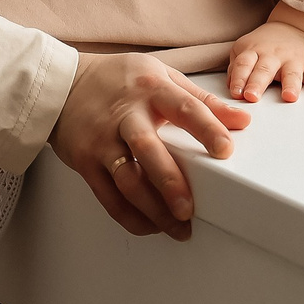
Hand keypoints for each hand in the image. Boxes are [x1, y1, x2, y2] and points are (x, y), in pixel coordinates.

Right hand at [50, 52, 250, 239]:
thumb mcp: (161, 76)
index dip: (207, 129)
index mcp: (150, 89)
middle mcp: (124, 114)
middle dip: (169, 182)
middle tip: (189, 209)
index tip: (225, 150)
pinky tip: (150, 225)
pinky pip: (108, 196)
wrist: (61, 84)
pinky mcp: (85, 161)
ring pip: (126, 180)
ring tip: (177, 227)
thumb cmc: (118, 80)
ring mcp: (101, 139)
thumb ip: (201, 100)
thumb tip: (242, 119)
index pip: (184, 108)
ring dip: (152, 209)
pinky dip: (130, 216)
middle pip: (147, 149)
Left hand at [223, 14, 303, 103]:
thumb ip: (236, 69)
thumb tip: (230, 88)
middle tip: (252, 97)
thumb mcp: (245, 51)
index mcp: (253, 51)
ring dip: (290, 85)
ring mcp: (293, 58)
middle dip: (257, 83)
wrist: (294, 28)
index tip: (236, 93)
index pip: (243, 64)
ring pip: (291, 73)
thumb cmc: (264, 47)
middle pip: (264, 69)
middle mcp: (273, 54)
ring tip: (289, 97)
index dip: (239, 78)